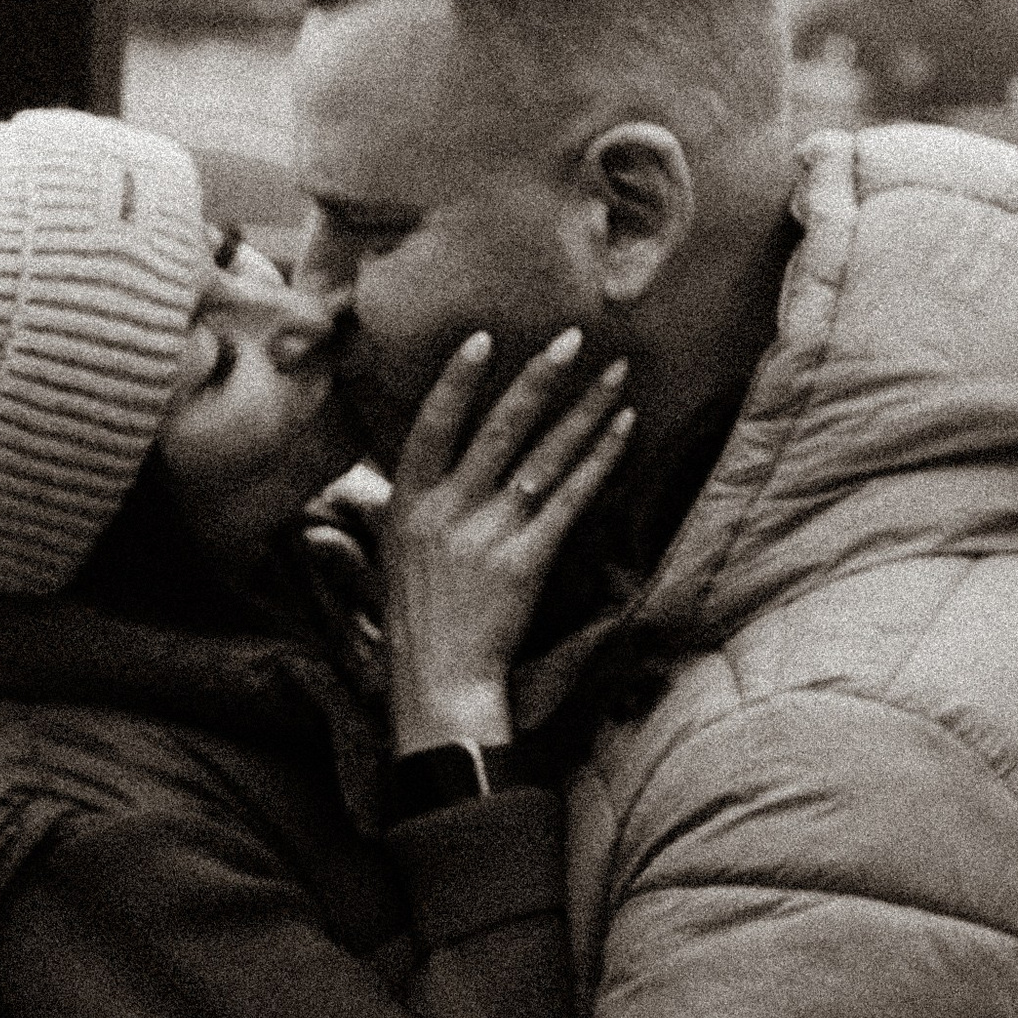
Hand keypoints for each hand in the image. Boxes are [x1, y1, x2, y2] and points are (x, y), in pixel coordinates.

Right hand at [382, 330, 633, 756]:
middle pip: (500, 431)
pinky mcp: (529, 563)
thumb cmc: (417, 612)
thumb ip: (415, 494)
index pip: (432, 427)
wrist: (439, 680)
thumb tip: (428, 444)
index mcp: (409, 505)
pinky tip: (621, 430)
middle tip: (572, 337)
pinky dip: (599, 462)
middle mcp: (448, 513)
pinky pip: (571, 501)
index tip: (483, 338)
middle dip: (540, 380)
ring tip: (615, 374)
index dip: (457, 382)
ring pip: (544, 459)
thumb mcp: (396, 546)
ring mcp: (490, 537)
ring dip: (583, 412)